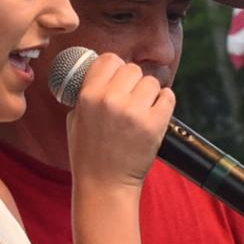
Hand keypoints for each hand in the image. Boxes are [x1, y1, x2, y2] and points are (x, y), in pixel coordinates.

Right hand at [66, 54, 173, 189]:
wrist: (105, 184)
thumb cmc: (88, 153)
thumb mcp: (75, 118)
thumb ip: (87, 93)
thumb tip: (101, 73)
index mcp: (89, 95)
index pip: (109, 59)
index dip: (115, 68)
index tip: (117, 79)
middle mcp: (111, 100)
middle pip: (132, 69)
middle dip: (132, 83)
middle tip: (130, 100)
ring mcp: (134, 112)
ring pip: (151, 82)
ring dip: (149, 94)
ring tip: (141, 111)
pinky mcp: (154, 124)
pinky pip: (168, 96)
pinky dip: (164, 103)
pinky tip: (154, 114)